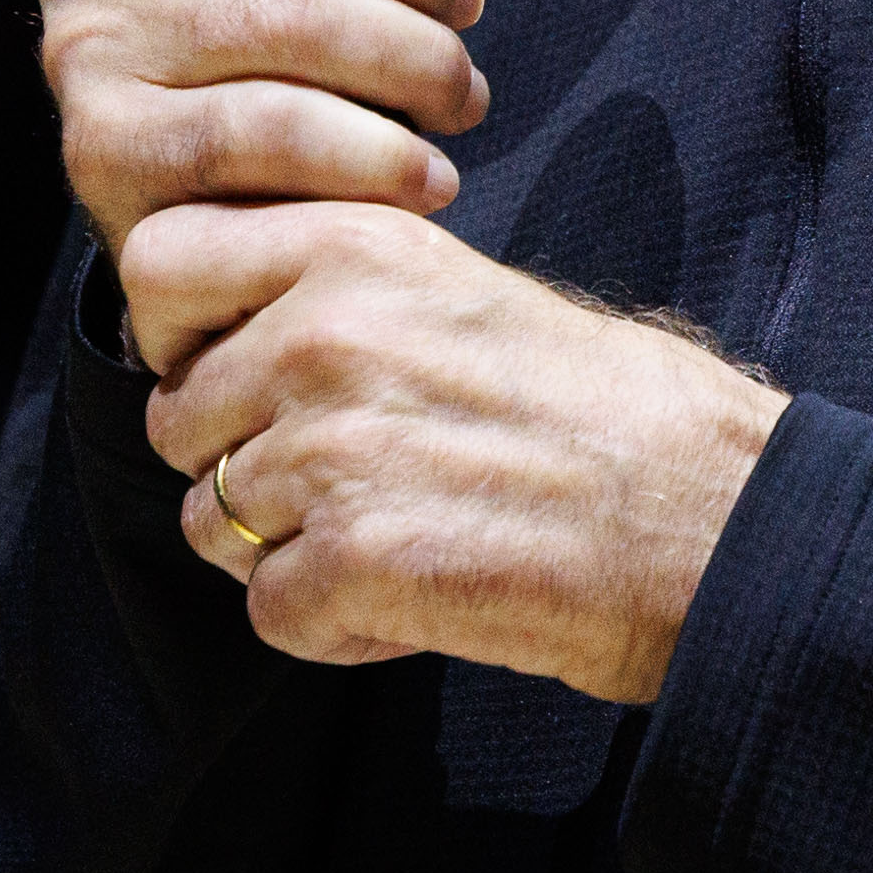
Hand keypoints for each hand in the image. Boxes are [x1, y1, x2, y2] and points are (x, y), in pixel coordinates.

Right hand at [32, 0, 517, 294]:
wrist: (236, 216)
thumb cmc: (306, 49)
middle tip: (465, 9)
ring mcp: (85, 41)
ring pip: (285, 16)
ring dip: (412, 61)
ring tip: (459, 94)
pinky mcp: (103, 147)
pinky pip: (262, 131)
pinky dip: (370, 155)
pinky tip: (421, 171)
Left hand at [133, 202, 786, 701]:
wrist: (715, 520)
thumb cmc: (609, 413)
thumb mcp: (464, 291)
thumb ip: (339, 293)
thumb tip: (228, 334)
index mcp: (354, 243)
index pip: (157, 263)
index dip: (180, 335)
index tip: (240, 373)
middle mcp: (325, 331)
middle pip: (173, 416)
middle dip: (236, 461)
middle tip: (349, 482)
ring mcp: (332, 447)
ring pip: (213, 523)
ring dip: (291, 552)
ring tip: (404, 539)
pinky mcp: (354, 559)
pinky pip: (270, 612)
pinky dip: (336, 629)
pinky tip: (420, 600)